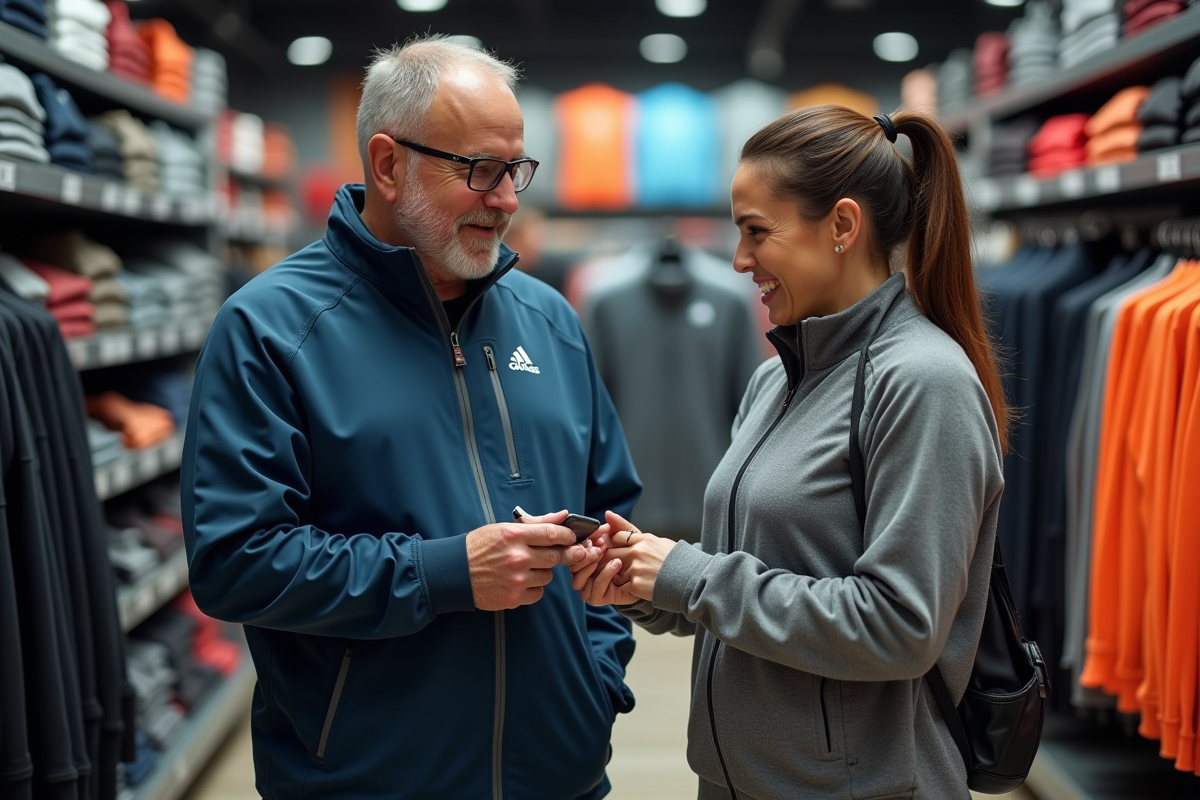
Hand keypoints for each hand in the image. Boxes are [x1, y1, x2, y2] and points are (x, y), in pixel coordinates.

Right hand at [467, 509, 594, 609]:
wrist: (455, 572)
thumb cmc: (479, 547)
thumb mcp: (504, 528)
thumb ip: (537, 523)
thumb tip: (563, 515)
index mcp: (513, 535)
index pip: (552, 534)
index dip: (566, 536)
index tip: (570, 537)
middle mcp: (517, 557)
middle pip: (556, 556)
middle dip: (563, 555)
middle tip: (563, 553)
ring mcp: (516, 579)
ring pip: (548, 576)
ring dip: (542, 572)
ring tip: (526, 567)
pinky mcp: (514, 597)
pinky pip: (538, 593)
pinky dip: (533, 588)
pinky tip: (520, 581)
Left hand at [598, 510, 674, 602]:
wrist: (691, 580)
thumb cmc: (675, 560)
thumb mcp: (657, 541)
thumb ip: (633, 532)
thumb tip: (608, 513)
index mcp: (644, 539)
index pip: (616, 537)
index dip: (614, 545)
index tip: (619, 552)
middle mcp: (638, 552)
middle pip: (609, 554)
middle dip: (609, 561)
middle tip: (616, 567)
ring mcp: (636, 568)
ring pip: (614, 572)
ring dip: (618, 577)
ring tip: (633, 579)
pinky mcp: (636, 585)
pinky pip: (621, 587)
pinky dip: (626, 589)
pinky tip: (638, 587)